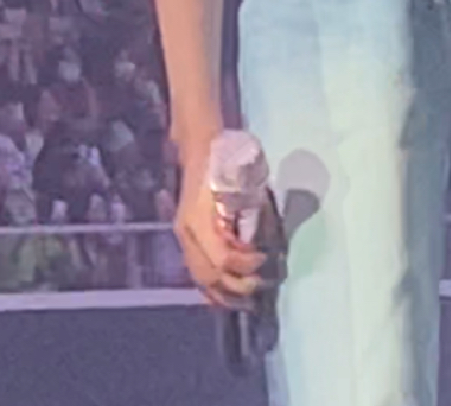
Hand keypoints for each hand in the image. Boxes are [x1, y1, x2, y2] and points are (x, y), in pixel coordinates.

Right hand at [175, 148, 285, 310]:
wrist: (200, 148)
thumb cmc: (222, 162)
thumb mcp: (240, 181)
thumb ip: (251, 212)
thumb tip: (266, 240)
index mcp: (198, 219)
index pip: (221, 258)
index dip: (245, 265)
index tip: (264, 258)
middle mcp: (187, 232)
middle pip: (209, 274)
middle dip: (237, 286)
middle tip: (260, 283)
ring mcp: (183, 237)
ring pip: (200, 278)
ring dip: (224, 294)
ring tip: (247, 302)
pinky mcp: (185, 239)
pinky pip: (195, 272)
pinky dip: (210, 289)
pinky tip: (226, 297)